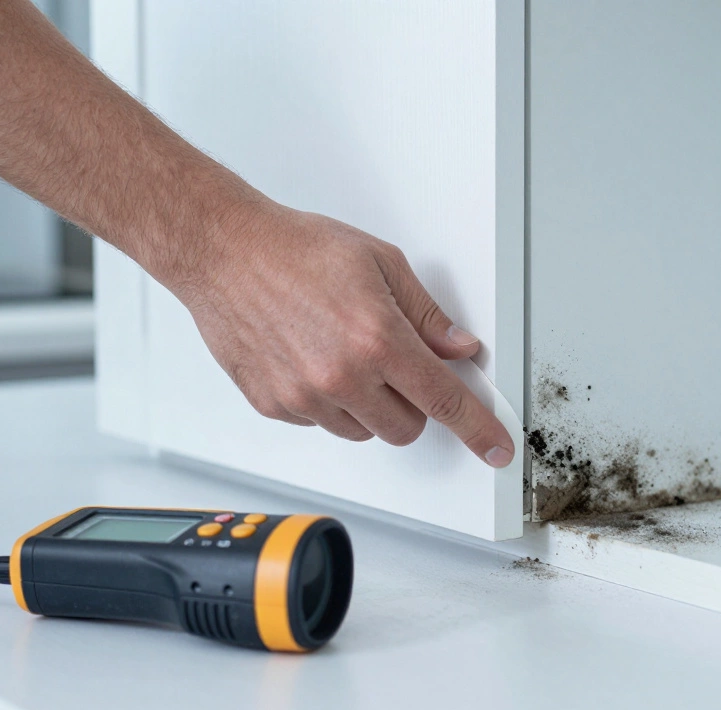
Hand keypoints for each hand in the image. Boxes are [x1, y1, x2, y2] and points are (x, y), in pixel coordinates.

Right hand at [172, 201, 515, 467]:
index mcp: (377, 338)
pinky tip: (311, 358)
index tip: (495, 448)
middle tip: (394, 364)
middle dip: (412, 404)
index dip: (477, 429)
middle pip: (406, 428)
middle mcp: (342, 375)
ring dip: (368, 405)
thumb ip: (426, 314)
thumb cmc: (296, 249)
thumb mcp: (380, 263)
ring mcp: (305, 396)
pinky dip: (327, 402)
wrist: (225, 252)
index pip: (443, 400)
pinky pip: (321, 423)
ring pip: (363, 431)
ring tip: (344, 353)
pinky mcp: (275, 405)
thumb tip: (457, 347)